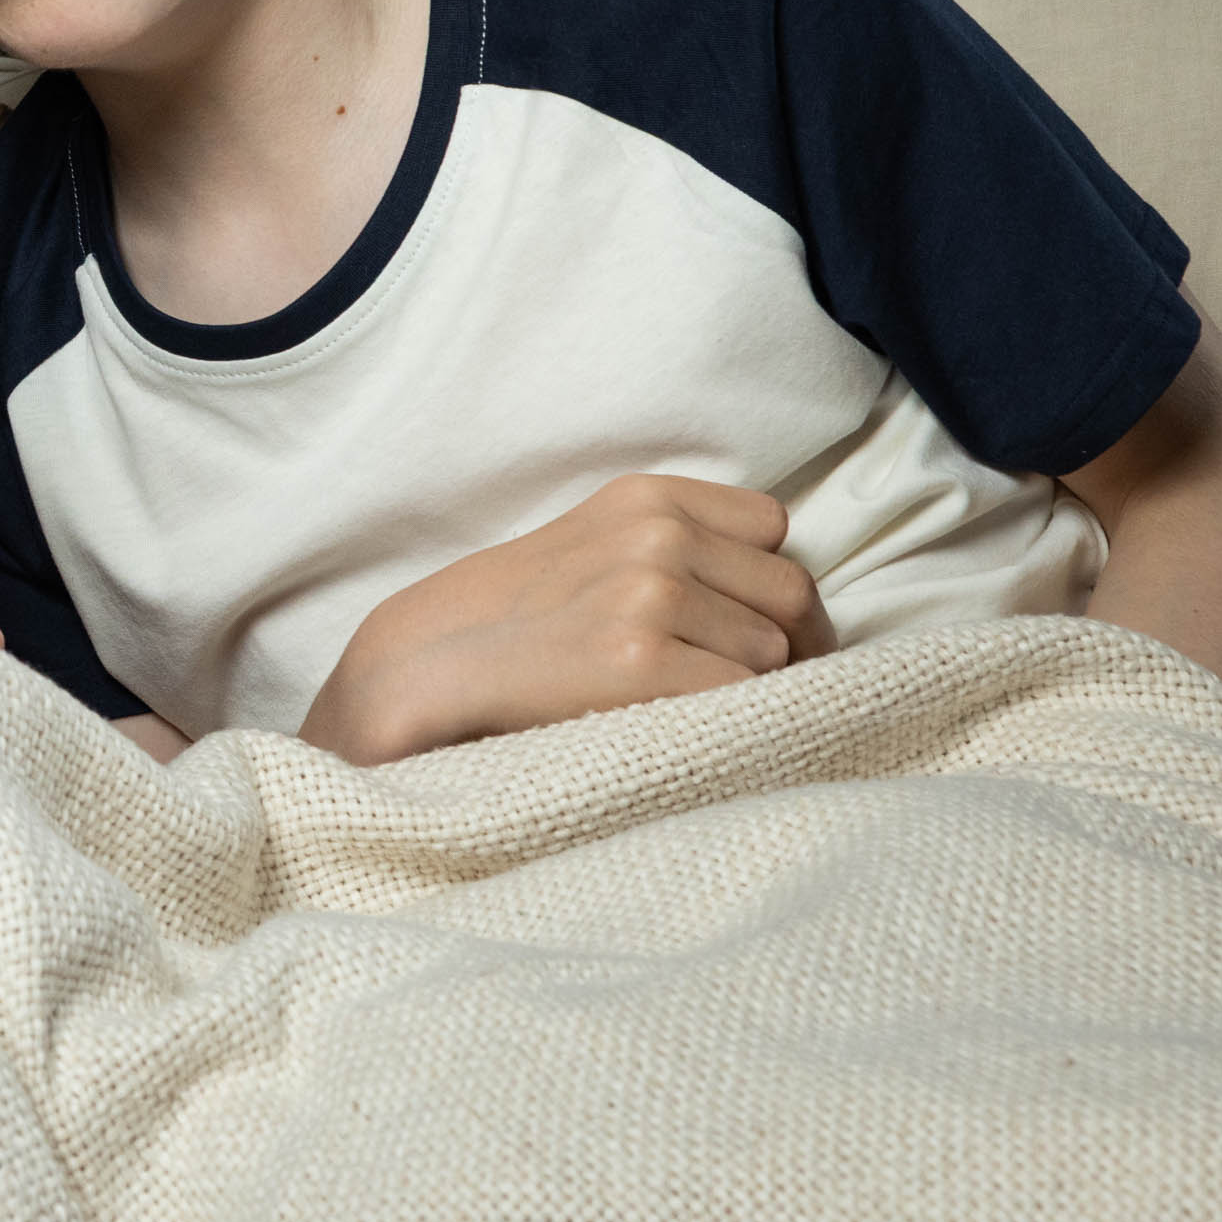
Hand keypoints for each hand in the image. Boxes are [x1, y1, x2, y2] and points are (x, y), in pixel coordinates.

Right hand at [297, 472, 833, 764]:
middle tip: (755, 686)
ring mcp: (647, 594)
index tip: (756, 624)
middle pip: (792, 593)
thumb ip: (680, 545)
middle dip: (788, 644)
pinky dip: (731, 721)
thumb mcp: (597, 544)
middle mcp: (655, 534)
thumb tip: (791, 601)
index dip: (770, 583)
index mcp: (646, 496)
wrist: (430, 664)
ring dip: (751, 688)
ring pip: (774, 653)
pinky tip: (684, 725)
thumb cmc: (522, 618)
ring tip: (693, 705)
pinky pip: (744, 697)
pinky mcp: (639, 661)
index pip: (773, 528)